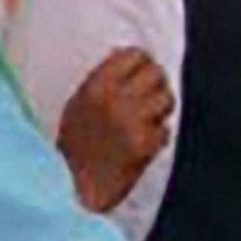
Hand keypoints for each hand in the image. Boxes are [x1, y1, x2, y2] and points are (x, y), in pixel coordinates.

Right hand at [57, 48, 172, 214]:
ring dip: (162, 110)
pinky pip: (166, 130)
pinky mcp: (145, 145)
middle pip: (156, 73)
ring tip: (148, 120)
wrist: (73, 185)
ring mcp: (132, 122)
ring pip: (167, 99)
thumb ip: (103, 81)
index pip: (134, 56)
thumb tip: (129, 57)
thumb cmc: (75, 146)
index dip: (143, 64)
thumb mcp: (79, 104)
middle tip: (150, 97)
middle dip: (157, 84)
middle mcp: (114, 100)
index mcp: (94, 87)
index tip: (143, 72)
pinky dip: (159, 136)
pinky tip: (144, 144)